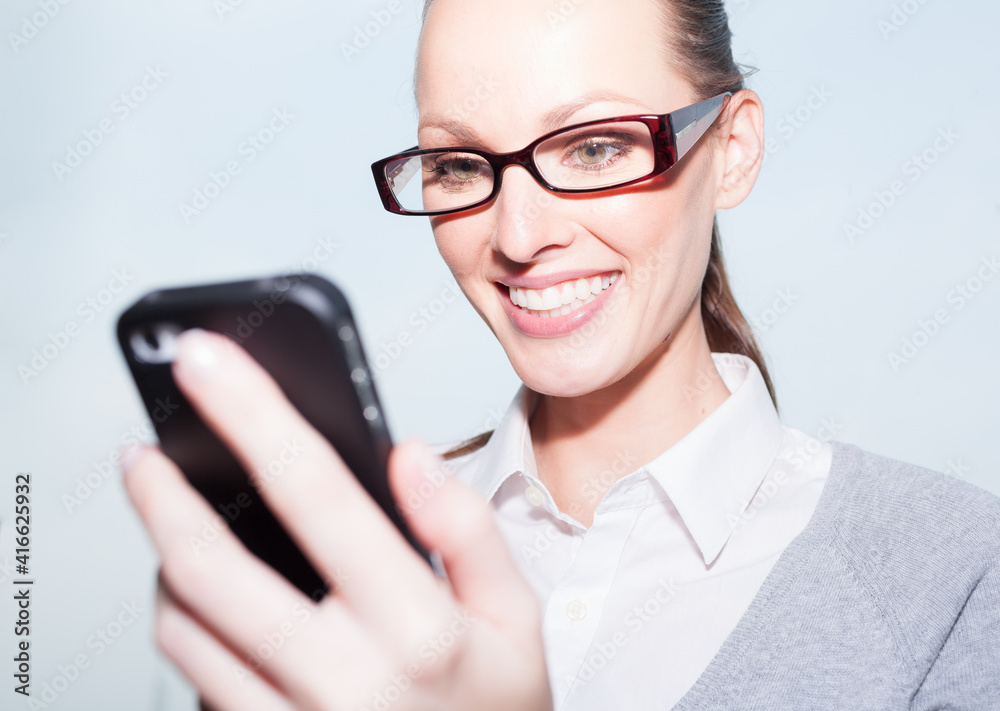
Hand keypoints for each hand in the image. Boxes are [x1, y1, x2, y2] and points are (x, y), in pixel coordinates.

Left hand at [122, 329, 551, 710]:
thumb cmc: (494, 710)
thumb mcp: (516, 618)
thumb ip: (467, 530)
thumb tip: (408, 456)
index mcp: (417, 627)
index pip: (316, 493)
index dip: (251, 413)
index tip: (205, 362)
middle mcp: (343, 682)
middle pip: (212, 567)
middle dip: (161, 495)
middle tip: (143, 454)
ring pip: (184, 629)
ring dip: (171, 565)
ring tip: (188, 535)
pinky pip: (193, 682)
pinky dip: (190, 629)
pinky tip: (215, 609)